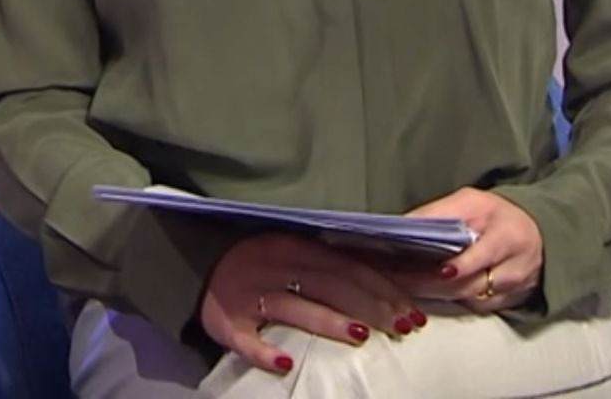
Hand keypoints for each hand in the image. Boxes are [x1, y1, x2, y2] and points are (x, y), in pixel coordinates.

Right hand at [199, 232, 425, 375]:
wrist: (194, 264)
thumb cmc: (259, 263)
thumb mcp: (296, 252)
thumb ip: (336, 264)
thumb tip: (395, 278)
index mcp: (296, 246)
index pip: (350, 266)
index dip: (385, 286)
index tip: (415, 309)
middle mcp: (275, 266)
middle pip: (330, 284)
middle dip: (371, 305)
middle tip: (403, 326)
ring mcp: (250, 294)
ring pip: (294, 307)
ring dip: (329, 321)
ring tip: (360, 336)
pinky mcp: (227, 322)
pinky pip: (245, 340)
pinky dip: (264, 352)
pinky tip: (285, 364)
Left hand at [387, 188, 543, 311]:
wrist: (537, 234)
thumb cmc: (497, 216)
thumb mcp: (471, 202)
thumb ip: (439, 212)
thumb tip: (402, 225)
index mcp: (507, 236)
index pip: (478, 257)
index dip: (451, 265)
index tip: (415, 266)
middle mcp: (514, 267)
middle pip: (467, 284)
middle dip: (427, 283)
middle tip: (394, 278)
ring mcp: (513, 290)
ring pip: (468, 299)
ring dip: (433, 294)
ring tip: (401, 284)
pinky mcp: (508, 303)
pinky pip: (474, 307)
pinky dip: (449, 301)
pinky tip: (426, 292)